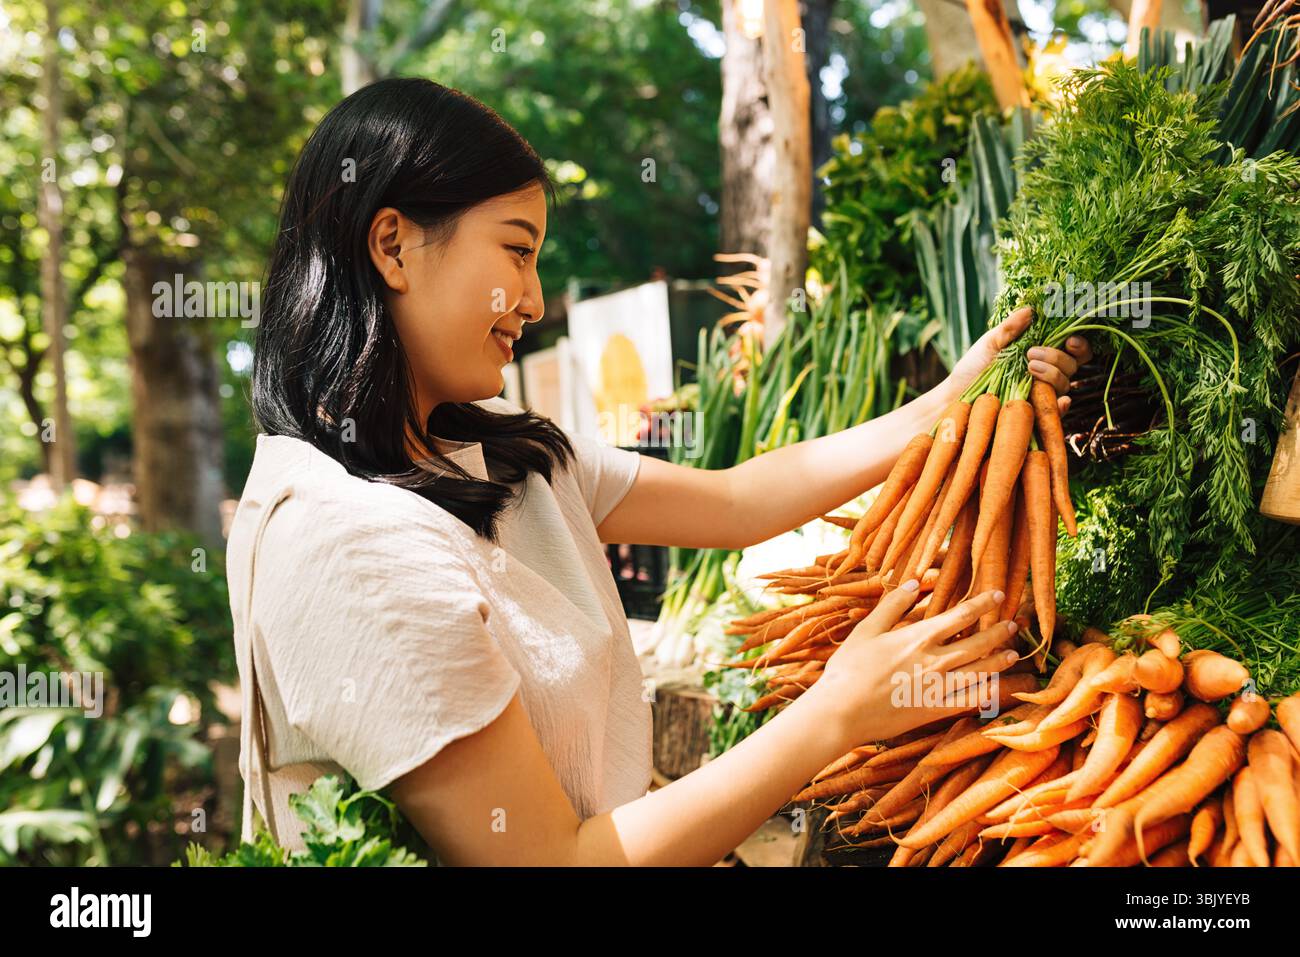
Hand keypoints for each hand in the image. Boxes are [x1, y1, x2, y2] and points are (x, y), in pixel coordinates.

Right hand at [811, 583, 1023, 745]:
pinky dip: (987, 693)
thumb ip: (892, 605)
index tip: (998, 595)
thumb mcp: (866, 630)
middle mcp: (935, 661)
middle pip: (977, 643)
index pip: (960, 615)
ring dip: (999, 661)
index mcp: (918, 637)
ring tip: (1013, 654)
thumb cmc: (848, 668)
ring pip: (980, 671)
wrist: (841, 712)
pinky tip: (997, 688)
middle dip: (998, 632)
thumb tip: (914, 582)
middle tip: (1013, 624)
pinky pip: (969, 701)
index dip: (983, 604)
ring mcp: (937, 688)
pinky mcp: (934, 710)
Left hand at [944, 306, 1093, 414]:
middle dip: (1058, 357)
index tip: (1070, 340)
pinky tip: (1058, 400)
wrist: (957, 395)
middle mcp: (1048, 373)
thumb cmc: (974, 367)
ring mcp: (1043, 394)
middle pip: (1073, 365)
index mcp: (1042, 353)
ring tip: (1028, 367)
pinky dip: (1061, 406)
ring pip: (1066, 384)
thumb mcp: (990, 343)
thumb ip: (1010, 328)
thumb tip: (1030, 309)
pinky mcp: (1035, 414)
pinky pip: (1057, 412)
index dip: (1080, 344)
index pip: (1074, 349)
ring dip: (1053, 374)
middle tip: (1032, 353)